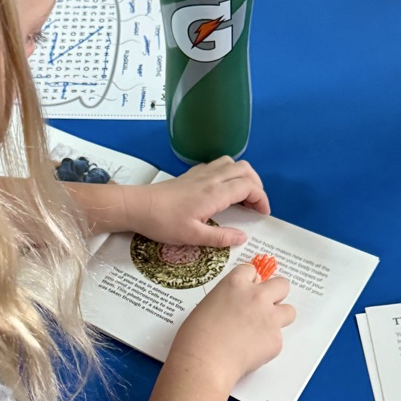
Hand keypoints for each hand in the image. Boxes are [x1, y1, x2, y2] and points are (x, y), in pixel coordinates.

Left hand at [128, 157, 269, 246]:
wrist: (138, 207)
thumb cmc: (163, 223)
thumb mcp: (193, 237)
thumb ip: (220, 238)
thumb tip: (242, 238)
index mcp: (214, 193)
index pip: (249, 186)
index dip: (261, 199)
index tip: (262, 214)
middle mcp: (211, 178)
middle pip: (245, 169)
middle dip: (257, 185)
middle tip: (256, 205)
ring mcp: (201, 173)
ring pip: (232, 163)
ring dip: (244, 176)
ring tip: (243, 196)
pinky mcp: (192, 174)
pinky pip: (218, 165)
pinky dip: (229, 173)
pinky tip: (223, 190)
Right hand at [169, 264, 295, 390]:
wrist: (204, 363)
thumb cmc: (196, 338)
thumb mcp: (207, 305)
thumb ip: (229, 299)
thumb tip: (239, 304)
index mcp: (235, 284)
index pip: (252, 271)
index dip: (251, 282)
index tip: (249, 290)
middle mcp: (256, 297)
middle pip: (281, 284)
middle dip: (276, 294)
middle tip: (265, 307)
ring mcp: (269, 318)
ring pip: (289, 311)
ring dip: (279, 318)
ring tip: (262, 331)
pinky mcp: (276, 340)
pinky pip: (278, 339)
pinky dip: (268, 345)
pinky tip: (250, 352)